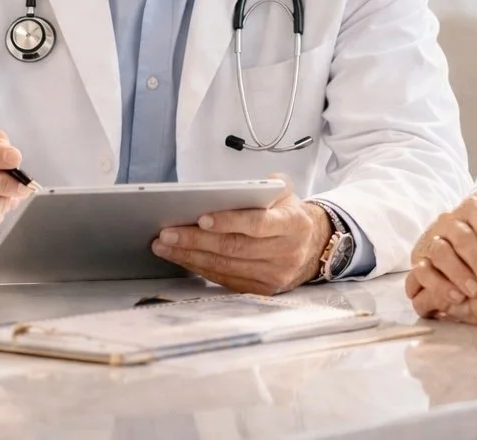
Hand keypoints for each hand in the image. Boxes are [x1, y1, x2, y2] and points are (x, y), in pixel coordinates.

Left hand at [151, 181, 330, 294]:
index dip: (229, 222)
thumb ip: (268, 185)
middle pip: (235, 248)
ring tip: (164, 246)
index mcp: (293, 224)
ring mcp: (274, 275)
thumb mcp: (287, 194)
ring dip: (190, 256)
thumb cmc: (289, 215)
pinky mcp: (262, 290)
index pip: (258, 224)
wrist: (312, 247)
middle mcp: (286, 253)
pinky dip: (200, 268)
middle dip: (196, 241)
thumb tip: (234, 188)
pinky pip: (226, 280)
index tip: (200, 218)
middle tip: (167, 233)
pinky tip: (181, 258)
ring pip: (226, 267)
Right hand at [406, 220, 476, 325]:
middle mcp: (449, 222)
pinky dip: (438, 285)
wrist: (470, 256)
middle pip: (462, 238)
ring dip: (458, 273)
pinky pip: (422, 271)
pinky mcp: (419, 261)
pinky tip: (456, 297)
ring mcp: (431, 240)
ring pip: (440, 253)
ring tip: (474, 292)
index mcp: (472, 210)